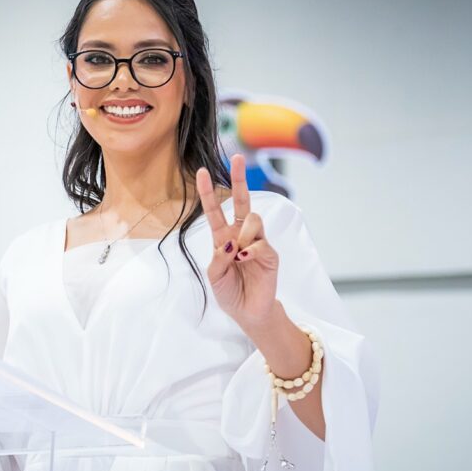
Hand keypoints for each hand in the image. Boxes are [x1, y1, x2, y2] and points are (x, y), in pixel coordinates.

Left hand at [195, 154, 280, 333]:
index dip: (208, 192)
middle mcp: (241, 235)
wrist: (248, 313)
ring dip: (243, 234)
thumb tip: (231, 243)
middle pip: (242, 201)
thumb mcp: (214, 276)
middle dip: (240, 178)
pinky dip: (251, 250)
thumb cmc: (230, 293)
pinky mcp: (270, 254)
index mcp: (223, 238)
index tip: (200, 172)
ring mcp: (257, 242)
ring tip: (239, 255)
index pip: (215, 211)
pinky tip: (246, 260)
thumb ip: (218, 258)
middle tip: (237, 157)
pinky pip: (261, 243)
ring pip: (253, 219)